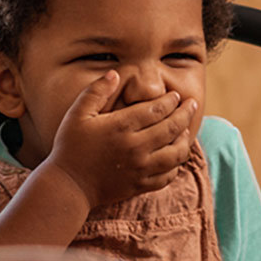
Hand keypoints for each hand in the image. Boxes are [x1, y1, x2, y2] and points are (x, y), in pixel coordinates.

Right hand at [43, 70, 196, 208]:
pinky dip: (176, 164)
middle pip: (172, 127)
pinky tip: (175, 155)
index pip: (157, 109)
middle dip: (185, 113)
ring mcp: (140, 168)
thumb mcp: (77, 114)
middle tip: (192, 104)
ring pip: (176, 152)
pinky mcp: (140, 185)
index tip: (176, 95)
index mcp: (121, 126)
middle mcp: (135, 147)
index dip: (171, 101)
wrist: (68, 186)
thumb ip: (97, 91)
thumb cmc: (70, 147)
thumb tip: (116, 73)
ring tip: (186, 129)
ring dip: (185, 139)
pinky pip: (168, 175)